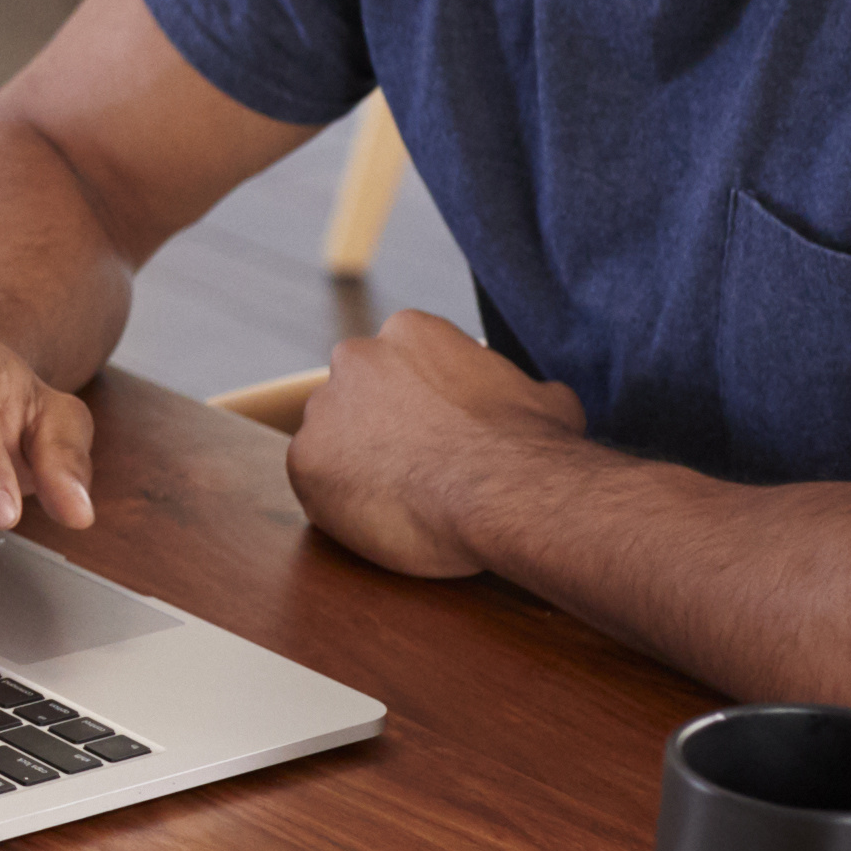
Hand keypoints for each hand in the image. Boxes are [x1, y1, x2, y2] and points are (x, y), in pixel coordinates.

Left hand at [282, 310, 586, 578]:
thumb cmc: (531, 443)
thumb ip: (522, 389)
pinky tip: (378, 518)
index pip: (399, 362)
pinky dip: (339, 502)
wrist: (502, 490)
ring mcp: (323, 409)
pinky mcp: (304, 461)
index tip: (435, 432)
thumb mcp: (546, 398)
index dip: (417, 401)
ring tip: (398, 499)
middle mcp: (356, 358)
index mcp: (409, 331)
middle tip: (411, 466)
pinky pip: (315, 483)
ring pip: (331, 438)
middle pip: (356, 394)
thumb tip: (539, 399)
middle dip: (377, 426)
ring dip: (354, 463)